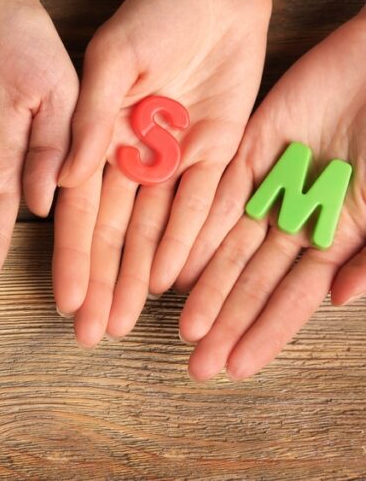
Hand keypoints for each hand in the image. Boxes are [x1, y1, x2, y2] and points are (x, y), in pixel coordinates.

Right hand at [55, 0, 269, 345]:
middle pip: (117, 233)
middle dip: (104, 283)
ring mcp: (172, 158)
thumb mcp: (111, 60)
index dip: (74, 257)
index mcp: (97, 136)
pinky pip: (202, 206)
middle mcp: (131, 156)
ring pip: (156, 230)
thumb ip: (87, 120)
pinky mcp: (216, 151)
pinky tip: (171, 281)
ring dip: (139, 275)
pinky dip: (188, 243)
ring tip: (124, 321)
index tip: (67, 301)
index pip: (82, 210)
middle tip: (92, 332)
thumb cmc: (151, 14)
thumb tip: (59, 183)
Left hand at [178, 7, 365, 380]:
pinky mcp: (250, 146)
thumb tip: (338, 301)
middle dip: (224, 321)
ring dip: (204, 285)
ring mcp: (272, 183)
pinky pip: (218, 192)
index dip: (262, 331)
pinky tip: (175, 261)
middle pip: (252, 279)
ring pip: (227, 243)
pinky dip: (197, 227)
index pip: (291, 295)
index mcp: (337, 234)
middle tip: (193, 363)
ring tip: (179, 326)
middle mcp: (297, 216)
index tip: (234, 368)